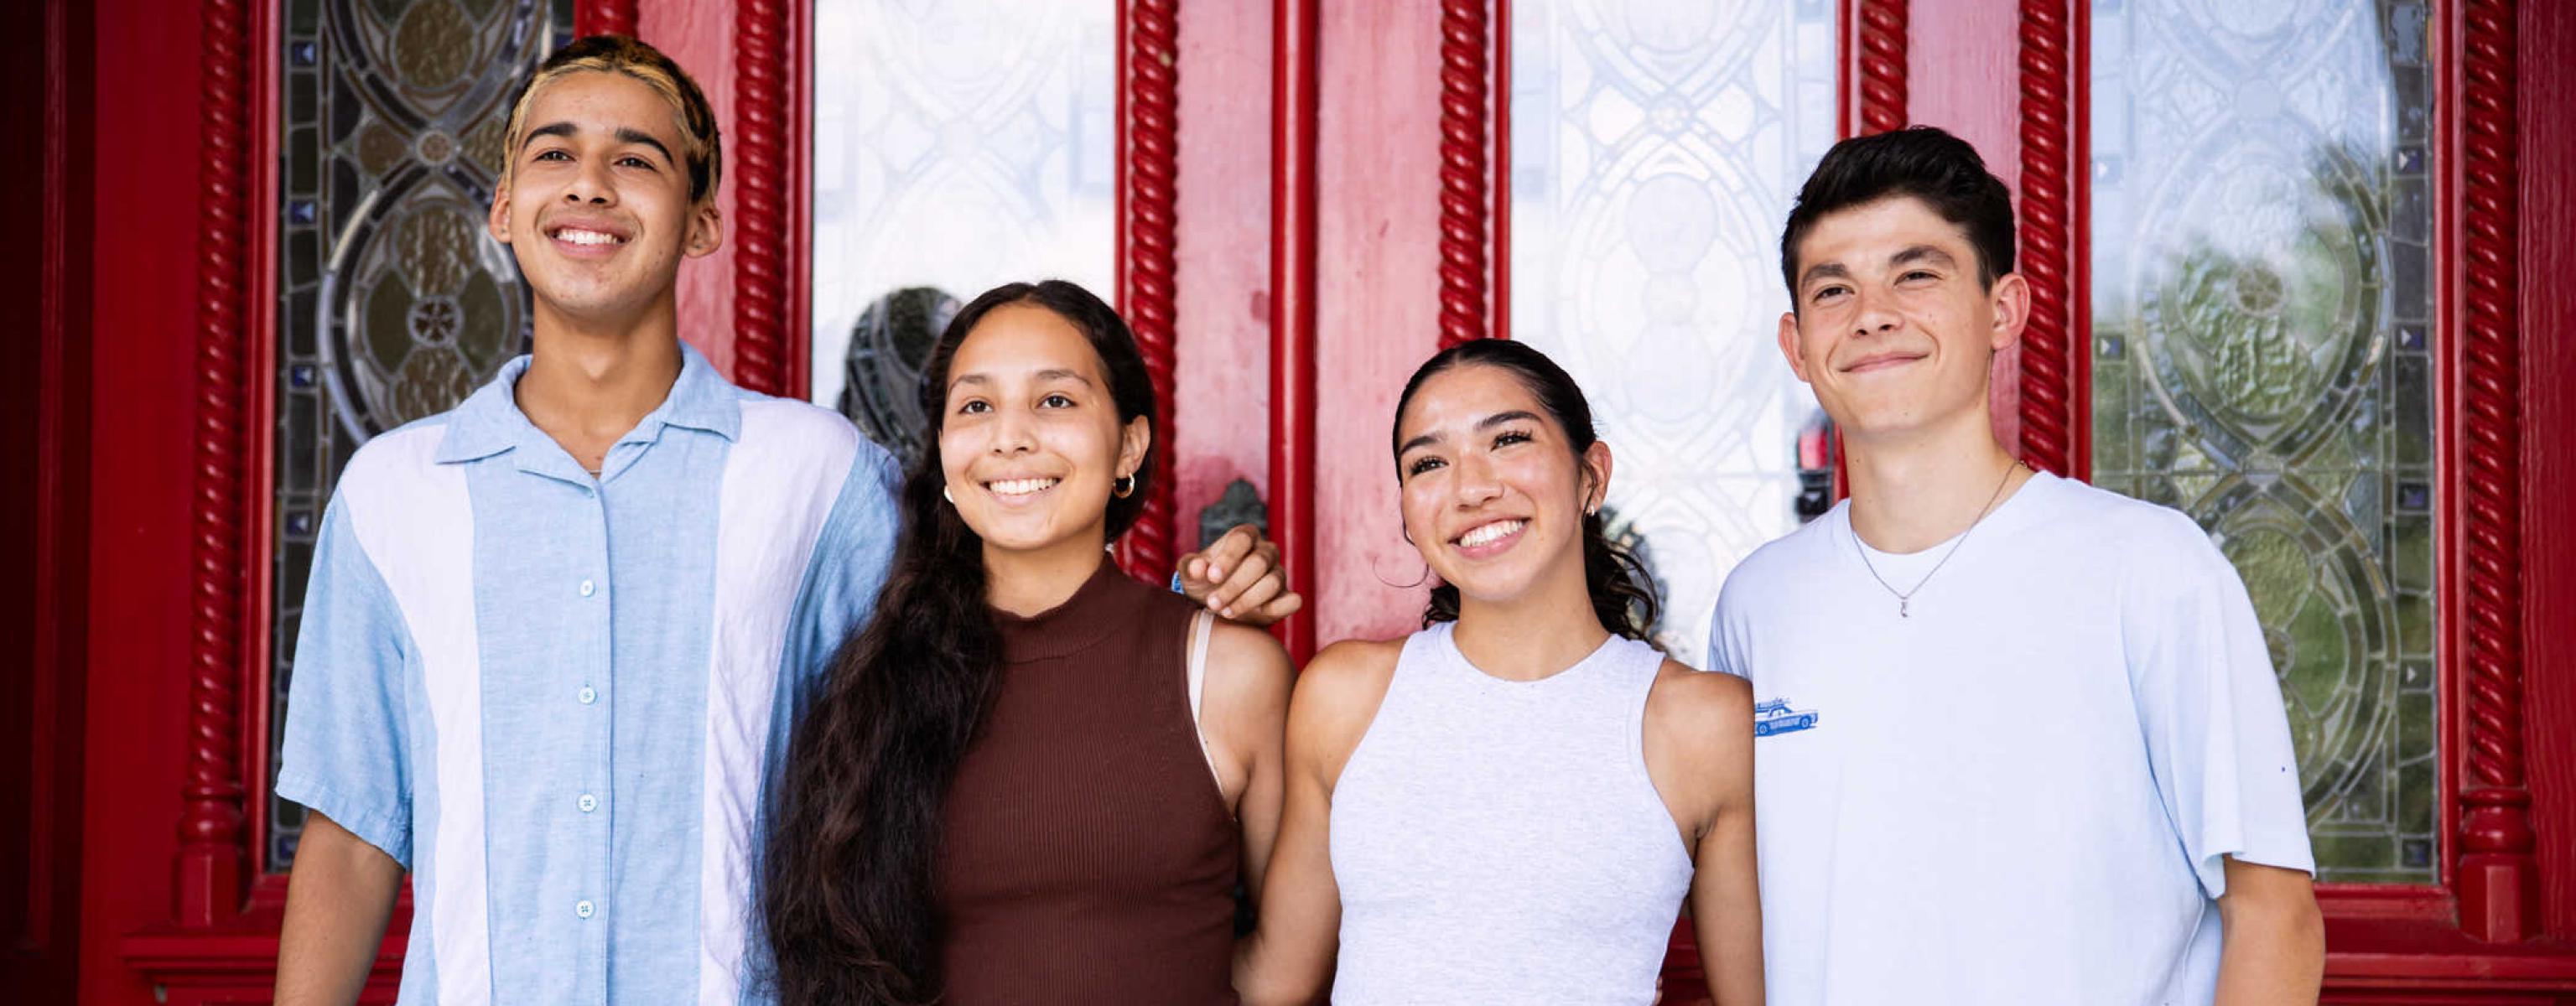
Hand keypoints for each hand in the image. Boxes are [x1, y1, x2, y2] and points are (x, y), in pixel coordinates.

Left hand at [1178, 523, 1302, 625]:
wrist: (1216, 606)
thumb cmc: (1203, 583)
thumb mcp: (1191, 575)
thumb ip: (1191, 568)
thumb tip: (1198, 568)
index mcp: (1244, 537)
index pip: (1242, 538)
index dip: (1228, 557)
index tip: (1211, 578)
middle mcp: (1266, 551)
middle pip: (1259, 562)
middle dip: (1234, 585)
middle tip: (1212, 603)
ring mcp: (1279, 574)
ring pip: (1273, 582)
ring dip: (1248, 600)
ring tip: (1225, 612)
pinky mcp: (1286, 598)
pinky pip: (1292, 601)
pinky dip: (1277, 609)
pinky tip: (1256, 616)